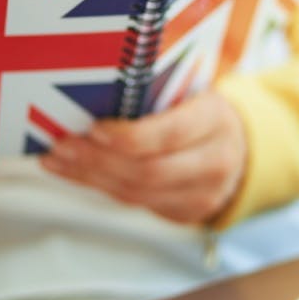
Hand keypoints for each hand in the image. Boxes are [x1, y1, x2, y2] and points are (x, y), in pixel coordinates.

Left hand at [40, 92, 247, 224]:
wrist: (240, 147)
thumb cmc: (202, 109)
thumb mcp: (193, 89)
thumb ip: (158, 89)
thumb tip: (96, 86)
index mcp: (216, 120)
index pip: (171, 134)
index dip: (130, 136)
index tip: (94, 128)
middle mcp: (214, 162)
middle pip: (149, 171)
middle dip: (99, 160)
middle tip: (62, 145)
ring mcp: (202, 194)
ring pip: (137, 193)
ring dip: (91, 176)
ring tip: (58, 159)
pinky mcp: (185, 213)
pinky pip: (135, 203)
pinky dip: (99, 186)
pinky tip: (74, 171)